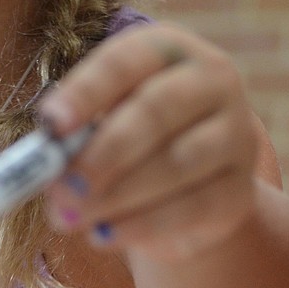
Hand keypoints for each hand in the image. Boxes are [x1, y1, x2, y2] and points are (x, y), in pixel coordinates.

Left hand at [39, 23, 260, 263]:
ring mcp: (234, 135)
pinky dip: (142, 225)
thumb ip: (74, 142)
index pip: (125, 61)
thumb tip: (48, 174)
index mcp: (167, 51)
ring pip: (177, 163)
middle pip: (157, 110)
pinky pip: (193, 208)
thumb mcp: (97, 130)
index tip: (49, 125)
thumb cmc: (128, 145)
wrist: (187, 191)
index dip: (85, 92)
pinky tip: (103, 236)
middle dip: (104, 151)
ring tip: (71, 217)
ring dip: (118, 194)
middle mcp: (212, 82)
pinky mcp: (240, 190)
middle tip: (62, 185)